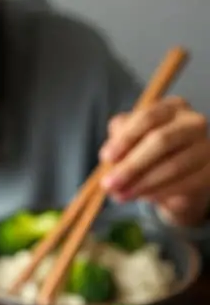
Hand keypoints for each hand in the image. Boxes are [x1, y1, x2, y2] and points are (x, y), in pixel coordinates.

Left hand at [99, 96, 209, 227]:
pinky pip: (184, 185)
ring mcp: (206, 147)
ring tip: (122, 195)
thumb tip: (108, 156)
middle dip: (132, 165)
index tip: (106, 158)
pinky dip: (160, 193)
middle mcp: (194, 123)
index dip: (125, 138)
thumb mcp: (131, 140)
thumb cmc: (150, 153)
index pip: (148, 118)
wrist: (178, 179)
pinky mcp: (209, 173)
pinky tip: (144, 198)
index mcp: (173, 107)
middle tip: (109, 184)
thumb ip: (119, 141)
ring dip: (143, 183)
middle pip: (161, 141)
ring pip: (173, 166)